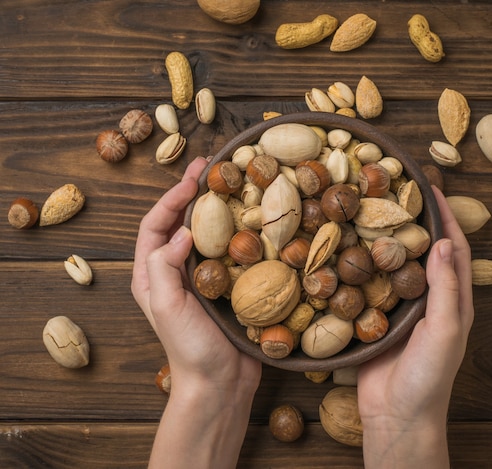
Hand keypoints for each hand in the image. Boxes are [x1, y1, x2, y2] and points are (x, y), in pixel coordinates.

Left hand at [131, 157, 260, 467]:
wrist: (220, 384)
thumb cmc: (189, 349)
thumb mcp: (168, 307)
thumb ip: (165, 266)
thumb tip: (182, 231)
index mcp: (152, 274)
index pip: (155, 225)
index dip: (171, 197)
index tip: (193, 177)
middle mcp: (175, 272)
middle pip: (182, 223)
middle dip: (195, 194)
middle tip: (213, 167)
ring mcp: (203, 279)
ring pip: (209, 235)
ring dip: (219, 209)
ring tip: (235, 185)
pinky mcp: (228, 287)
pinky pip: (232, 252)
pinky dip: (240, 234)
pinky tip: (255, 221)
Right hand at [358, 186, 473, 467]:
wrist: (396, 416)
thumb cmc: (428, 377)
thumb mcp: (444, 332)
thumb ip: (445, 289)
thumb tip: (443, 242)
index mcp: (454, 300)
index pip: (453, 248)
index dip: (446, 216)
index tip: (432, 187)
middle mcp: (429, 299)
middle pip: (422, 250)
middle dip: (414, 219)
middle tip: (395, 191)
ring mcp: (401, 308)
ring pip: (394, 264)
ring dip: (386, 238)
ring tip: (369, 211)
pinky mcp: (376, 318)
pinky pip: (370, 284)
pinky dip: (362, 264)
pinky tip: (346, 249)